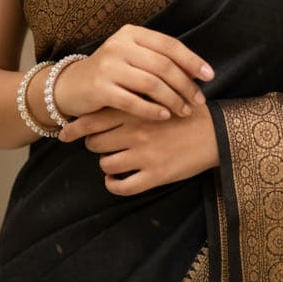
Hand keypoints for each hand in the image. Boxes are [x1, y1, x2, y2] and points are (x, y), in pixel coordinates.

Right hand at [54, 24, 213, 121]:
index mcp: (131, 34)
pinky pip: (133, 101)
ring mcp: (108, 66)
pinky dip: (152, 110)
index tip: (209, 77)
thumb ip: (158, 59)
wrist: (70, 86)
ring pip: (151, 84)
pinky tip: (164, 116)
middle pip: (163, 66)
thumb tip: (196, 72)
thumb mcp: (132, 57)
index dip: (192, 61)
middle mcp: (119, 45)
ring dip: (172, 100)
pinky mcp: (99, 88)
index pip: (169, 45)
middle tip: (198, 101)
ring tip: (184, 111)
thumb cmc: (110, 73)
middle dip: (185, 85)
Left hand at [59, 101, 218, 195]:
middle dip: (94, 145)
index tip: (64, 134)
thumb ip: (135, 98)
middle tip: (102, 144)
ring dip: (106, 163)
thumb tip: (110, 99)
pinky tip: (117, 180)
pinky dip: (114, 184)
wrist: (217, 132)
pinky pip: (122, 186)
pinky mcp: (155, 175)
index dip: (74, 128)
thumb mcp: (160, 95)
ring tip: (115, 159)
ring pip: (106, 164)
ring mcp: (144, 155)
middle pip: (95, 143)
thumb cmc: (189, 111)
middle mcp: (135, 132)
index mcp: (135, 110)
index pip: (92, 119)